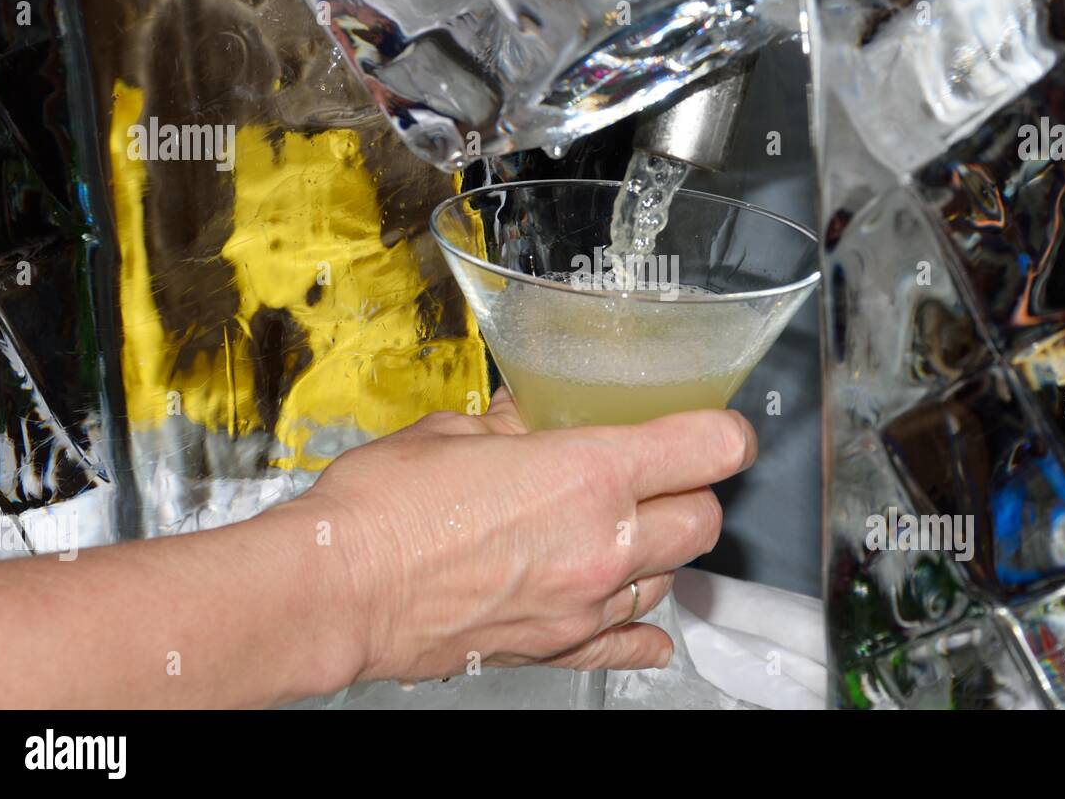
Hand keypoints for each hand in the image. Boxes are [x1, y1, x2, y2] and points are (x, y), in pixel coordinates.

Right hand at [299, 389, 756, 683]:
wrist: (339, 589)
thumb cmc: (385, 507)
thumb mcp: (459, 429)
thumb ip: (518, 423)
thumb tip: (538, 417)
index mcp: (588, 473)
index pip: (708, 448)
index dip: (726, 433)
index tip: (722, 430)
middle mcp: (602, 543)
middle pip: (702, 519)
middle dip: (695, 493)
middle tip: (668, 478)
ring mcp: (584, 604)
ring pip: (670, 580)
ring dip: (661, 554)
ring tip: (629, 535)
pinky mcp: (557, 647)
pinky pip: (628, 645)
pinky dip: (640, 631)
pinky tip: (641, 624)